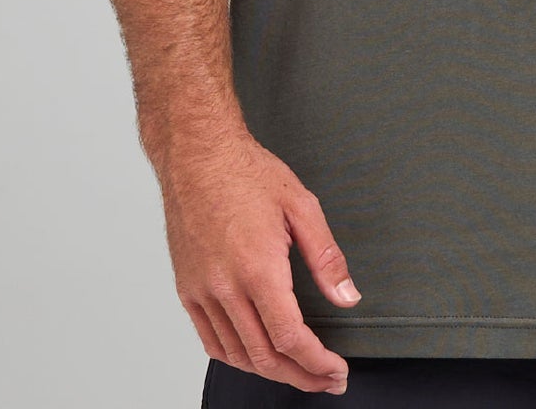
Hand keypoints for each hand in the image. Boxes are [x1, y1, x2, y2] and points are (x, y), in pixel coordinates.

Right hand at [157, 127, 361, 394]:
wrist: (197, 154)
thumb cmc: (247, 172)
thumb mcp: (301, 204)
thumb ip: (326, 256)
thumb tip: (348, 296)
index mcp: (257, 267)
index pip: (290, 337)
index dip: (316, 363)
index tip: (336, 371)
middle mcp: (225, 286)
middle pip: (265, 356)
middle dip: (301, 377)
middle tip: (327, 381)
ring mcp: (202, 291)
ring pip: (237, 354)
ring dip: (271, 373)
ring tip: (299, 373)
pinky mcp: (187, 289)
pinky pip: (211, 341)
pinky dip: (237, 359)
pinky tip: (258, 357)